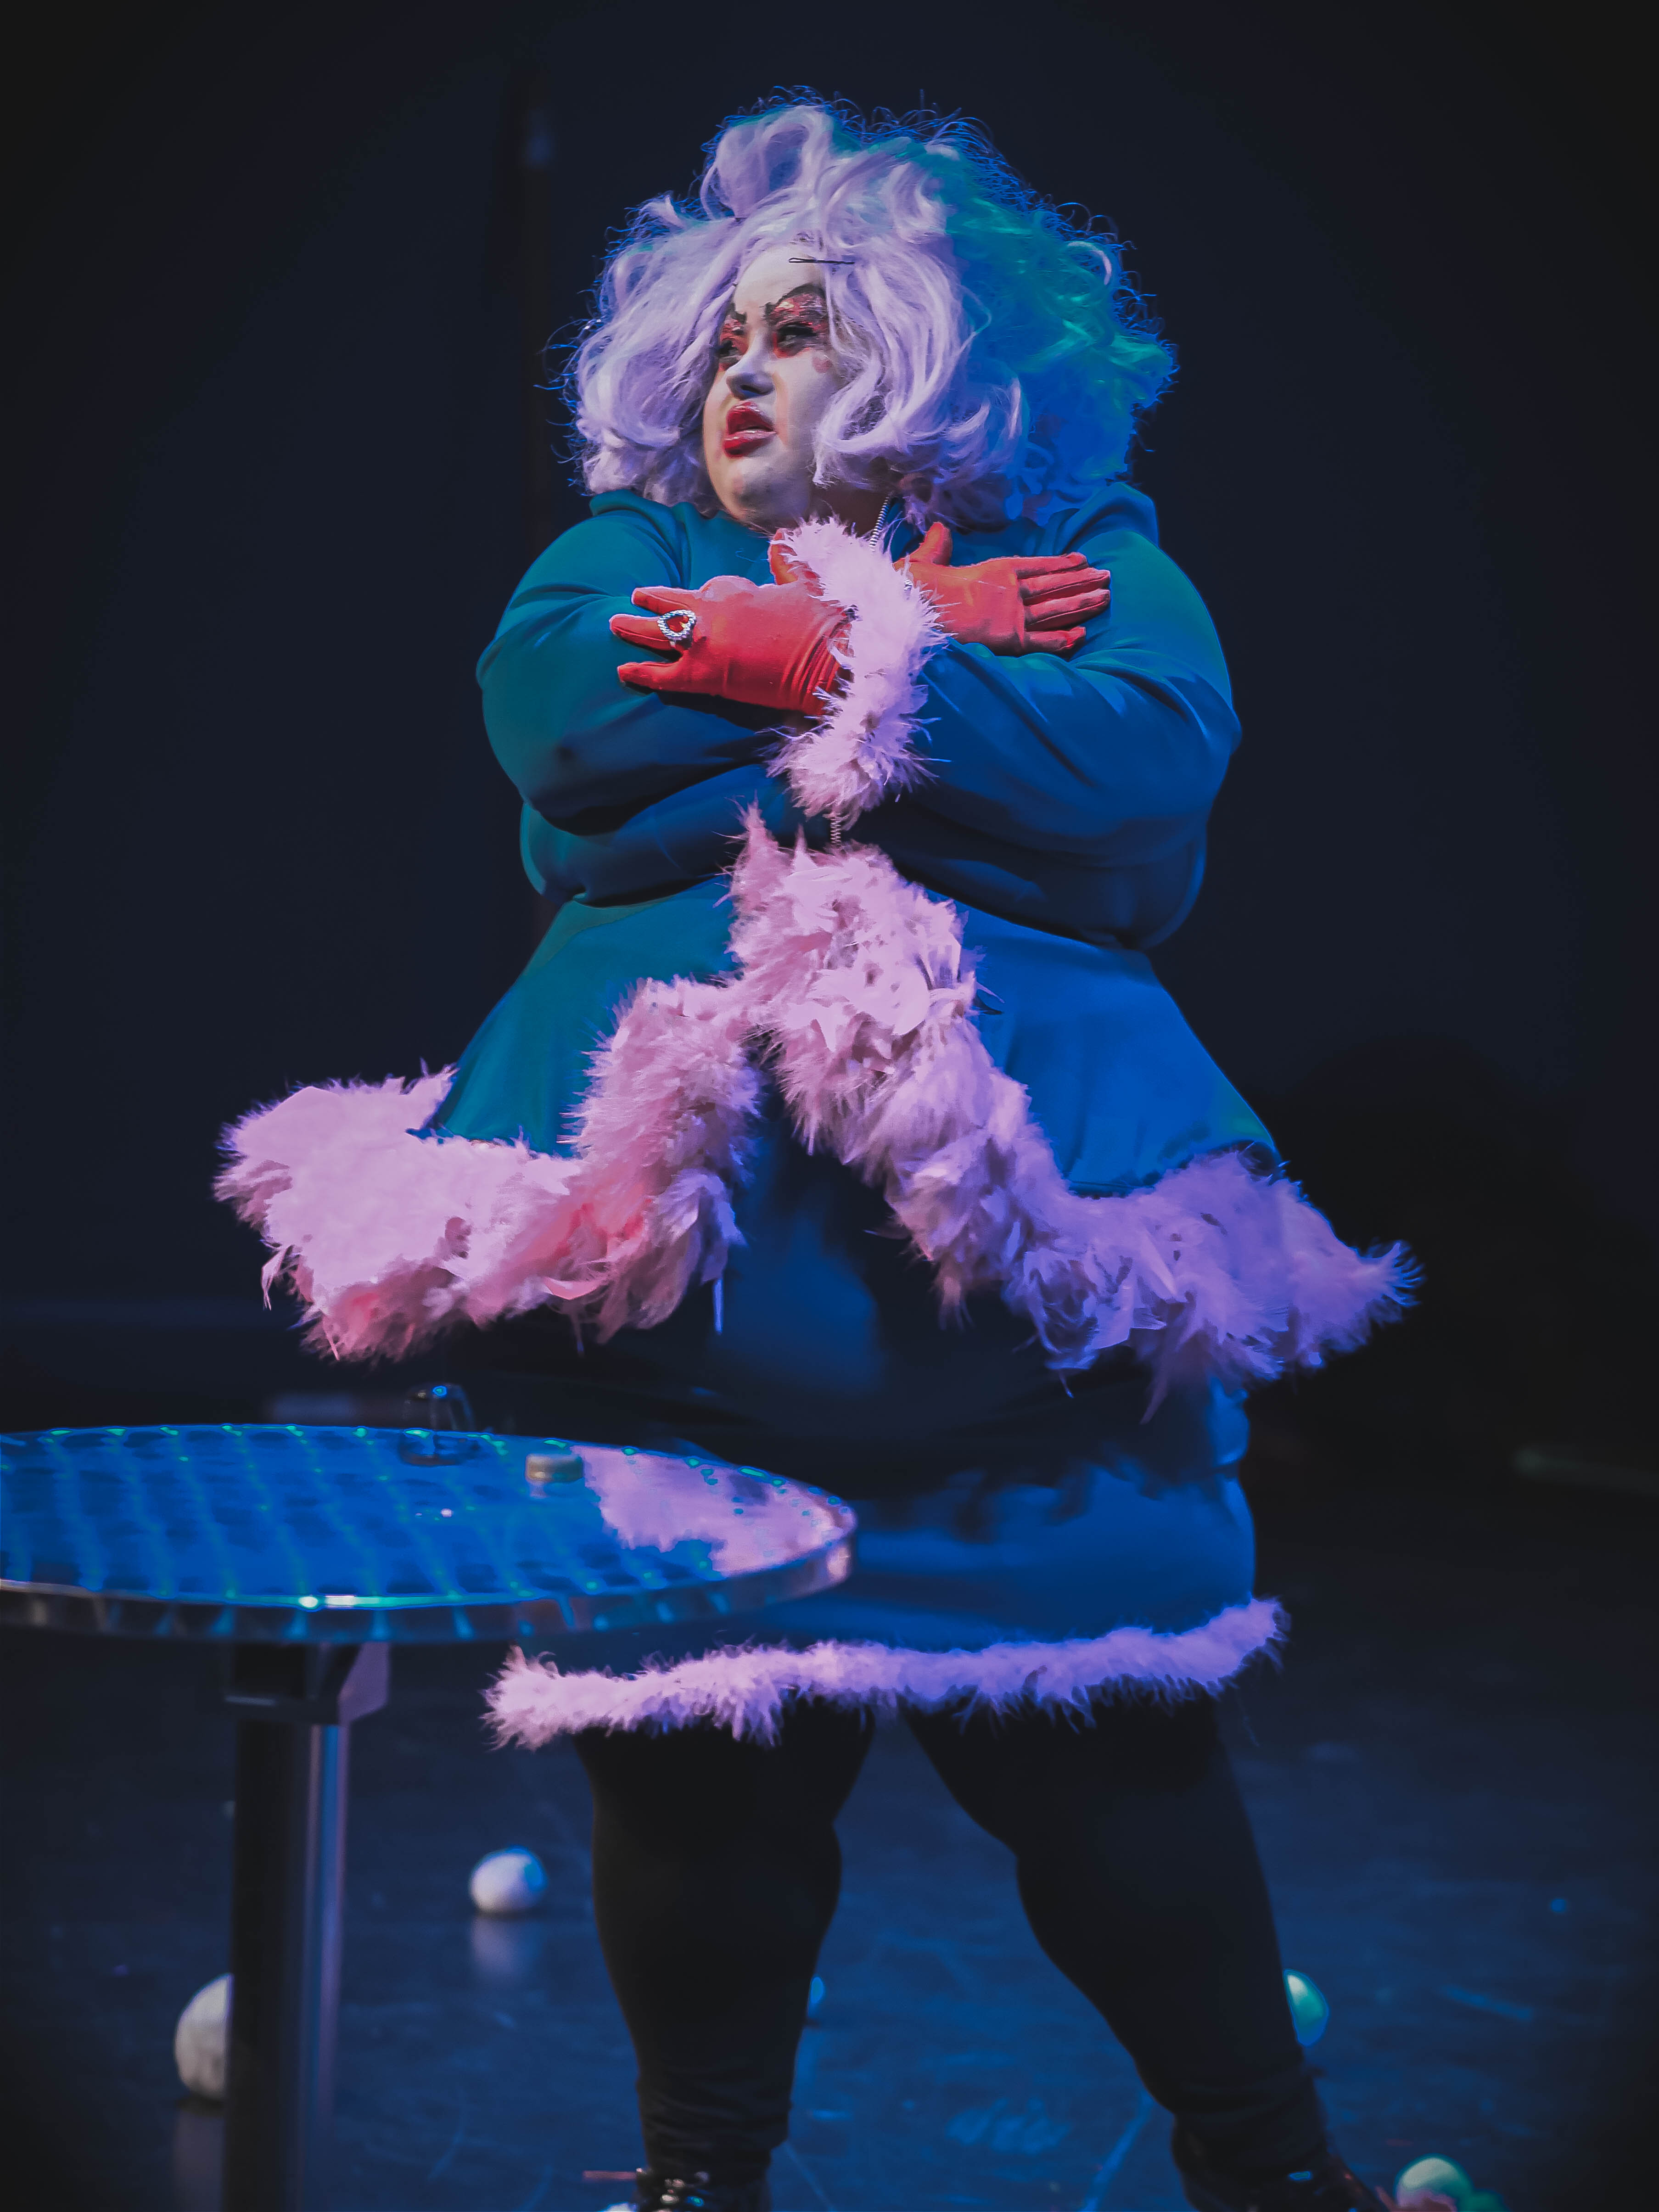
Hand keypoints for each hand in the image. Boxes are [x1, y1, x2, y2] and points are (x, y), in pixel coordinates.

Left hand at [609, 541, 845, 712]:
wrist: (825, 659)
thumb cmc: (821, 624)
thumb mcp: (805, 584)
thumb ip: (786, 563)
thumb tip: (779, 539)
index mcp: (737, 592)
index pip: (710, 588)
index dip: (704, 594)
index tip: (698, 595)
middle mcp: (713, 612)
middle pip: (672, 602)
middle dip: (652, 599)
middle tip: (636, 597)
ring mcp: (704, 643)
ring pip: (658, 631)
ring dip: (634, 626)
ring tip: (614, 623)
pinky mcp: (703, 675)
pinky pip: (662, 674)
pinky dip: (641, 673)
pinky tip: (622, 670)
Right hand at [900, 521, 1108, 653]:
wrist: (914, 613)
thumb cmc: (915, 588)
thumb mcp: (924, 561)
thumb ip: (937, 546)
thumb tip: (940, 529)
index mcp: (994, 569)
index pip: (1036, 565)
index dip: (1061, 562)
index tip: (1082, 559)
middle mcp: (1010, 591)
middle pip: (1055, 584)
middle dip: (1083, 581)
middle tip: (1107, 577)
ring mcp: (1013, 615)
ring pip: (1056, 608)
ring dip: (1083, 602)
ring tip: (1105, 597)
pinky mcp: (1011, 640)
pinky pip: (1044, 641)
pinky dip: (1063, 639)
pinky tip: (1082, 635)